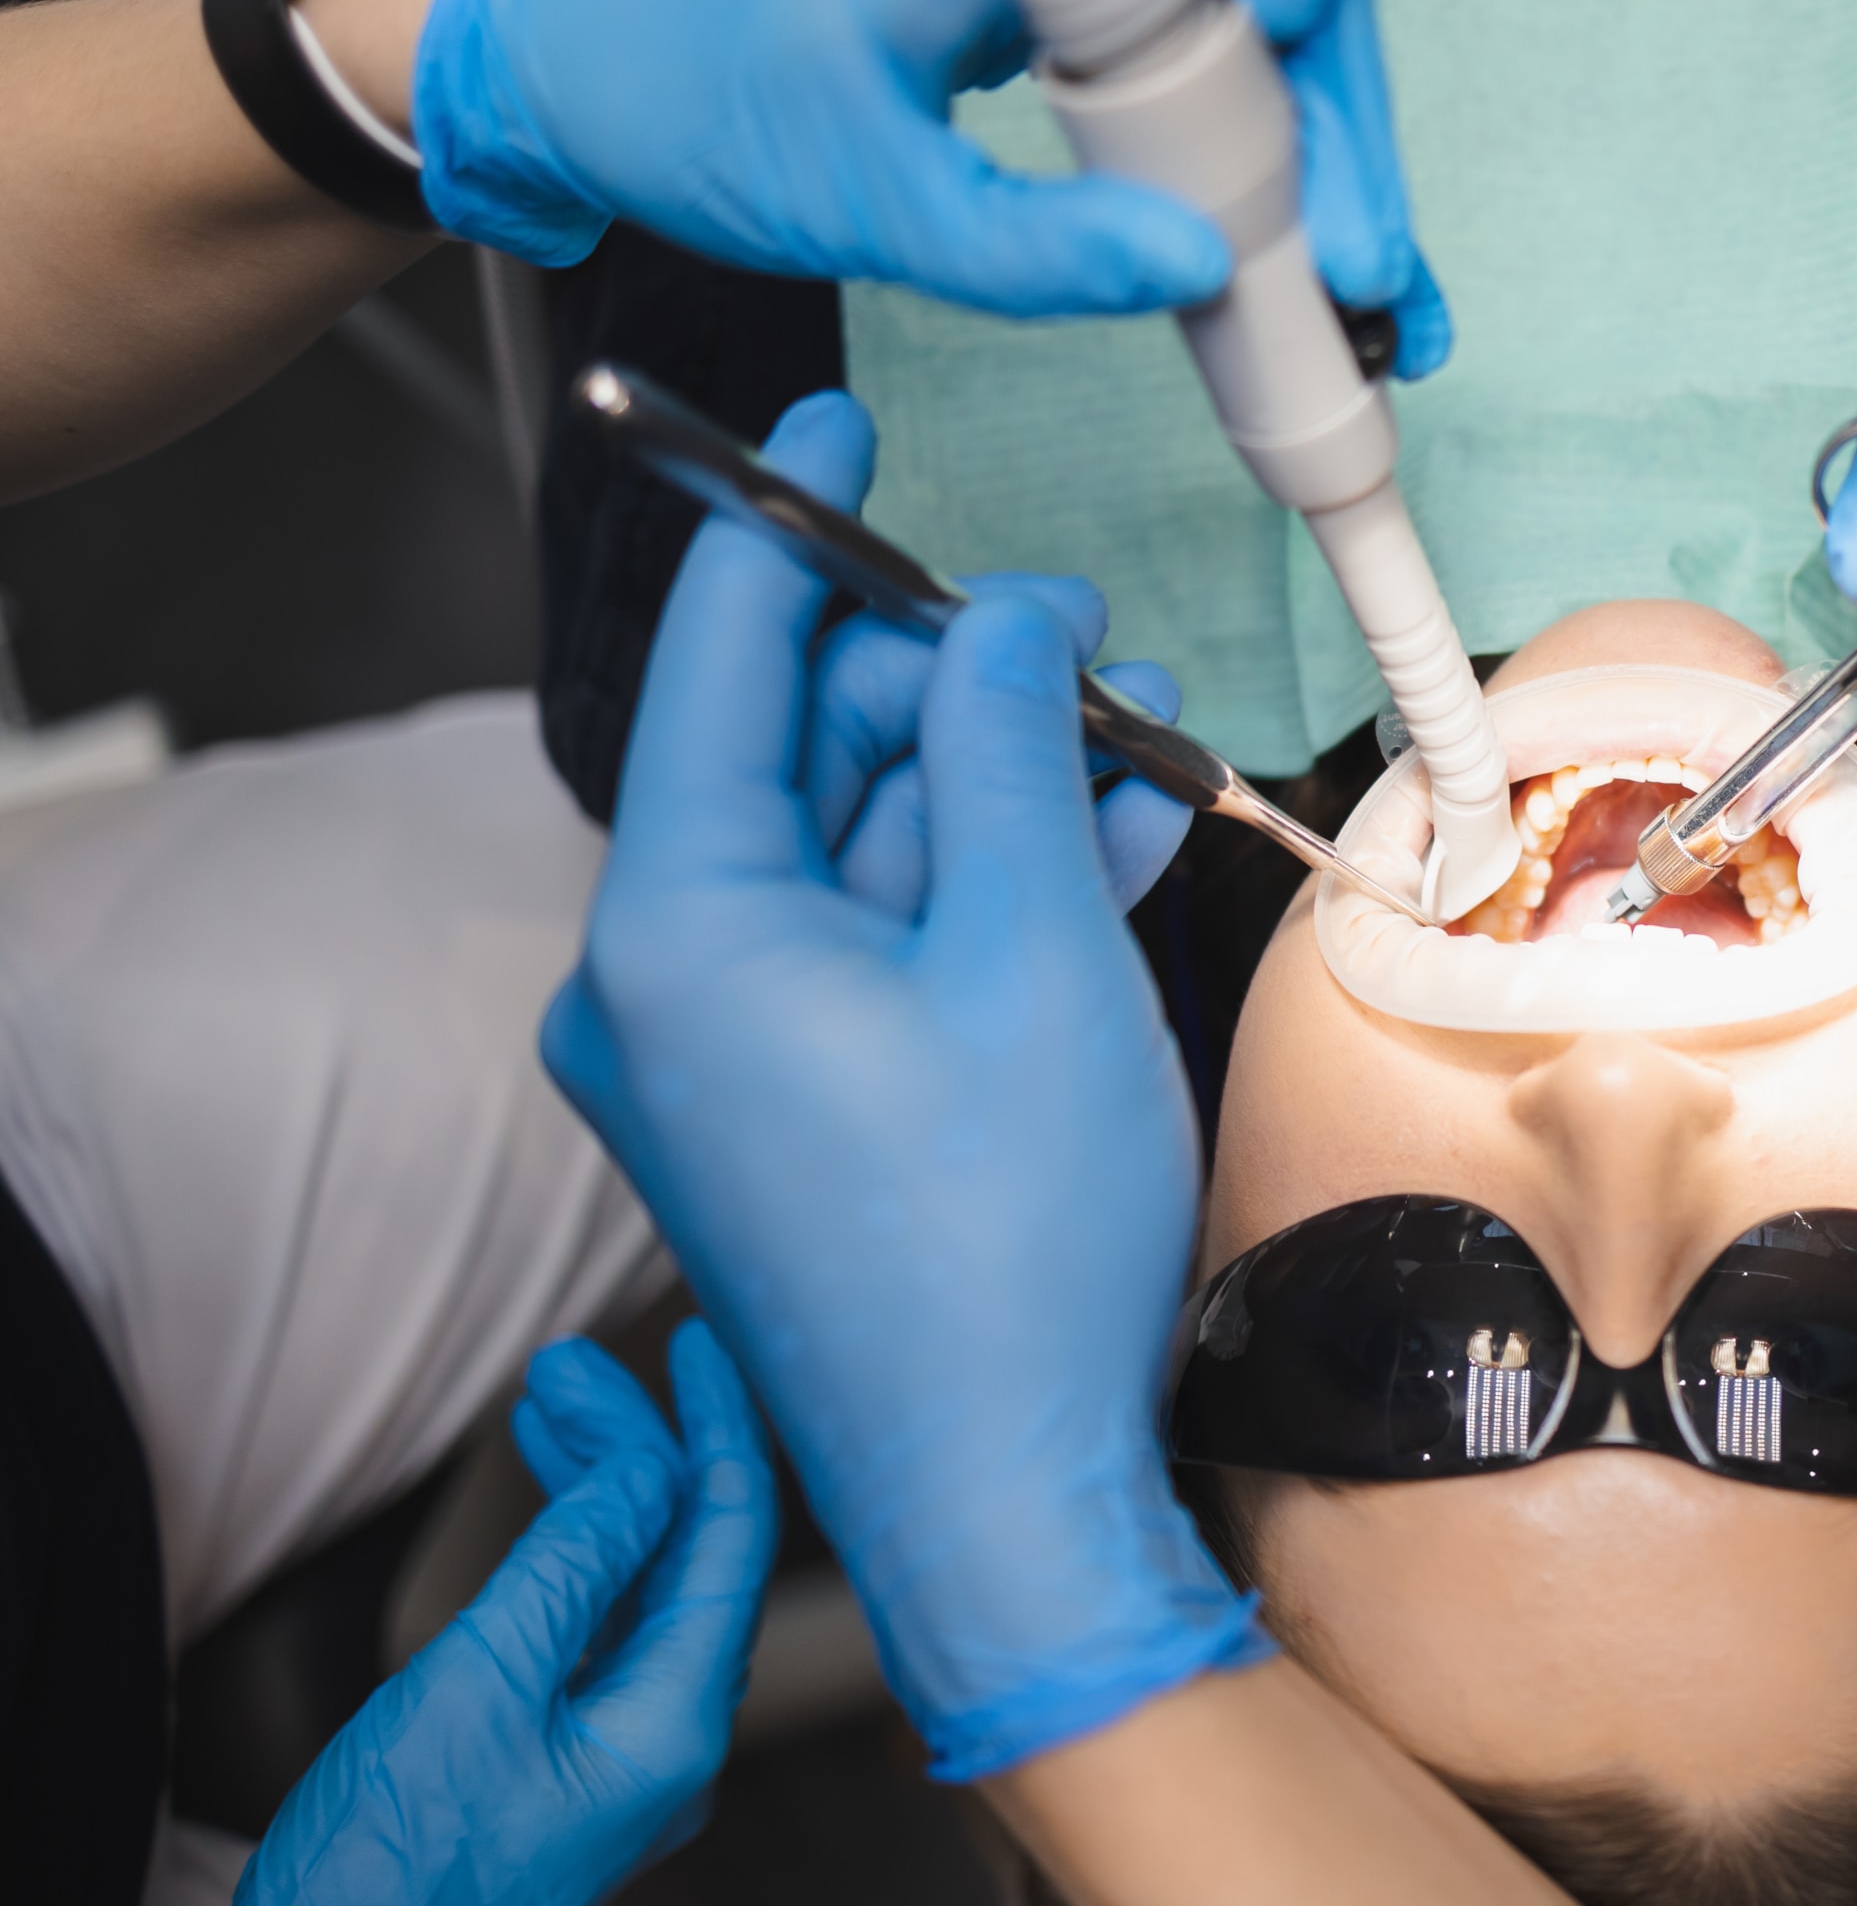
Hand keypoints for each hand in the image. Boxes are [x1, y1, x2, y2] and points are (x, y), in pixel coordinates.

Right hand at [129, 1334, 775, 1905]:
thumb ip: (571, 1567)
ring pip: (646, 1597)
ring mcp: (625, 1770)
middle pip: (690, 1558)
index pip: (728, 1537)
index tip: (691, 1348)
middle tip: (571, 1373)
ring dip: (606, 1500)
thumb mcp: (478, 1684)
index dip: (716, 1430)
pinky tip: (550, 1518)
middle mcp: (673, 1747)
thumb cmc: (388, 1875)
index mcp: (676, 1723)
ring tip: (549, 1413)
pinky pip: (606, 1645)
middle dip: (641, 1452)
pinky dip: (582, 1568)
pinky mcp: (571, 1783)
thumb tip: (643, 1473)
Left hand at [414, 0, 1448, 365]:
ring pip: (1265, 22)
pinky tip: (1326, 253)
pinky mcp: (1079, 0)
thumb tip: (1193, 270)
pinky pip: (1214, 60)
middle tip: (1379, 271)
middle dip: (1344, 120)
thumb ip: (1028, 246)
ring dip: (1333, 152)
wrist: (578, 59)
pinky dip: (1276, 157)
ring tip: (1379, 296)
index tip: (1299, 67)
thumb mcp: (861, 198)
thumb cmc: (683, 91)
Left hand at [541, 390, 1265, 1782]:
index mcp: (681, 921)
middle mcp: (666, 979)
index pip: (724, 655)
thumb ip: (1005, 748)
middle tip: (1094, 630)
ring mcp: (724, 1052)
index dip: (794, 519)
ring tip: (1141, 730)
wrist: (1007, 1491)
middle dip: (950, 677)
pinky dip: (984, 889)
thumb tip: (1003, 612)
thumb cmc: (1014, 1242)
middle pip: (805, 751)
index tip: (841, 414)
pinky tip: (1112, 834)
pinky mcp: (789, 1106)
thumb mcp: (1034, 950)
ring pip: (862, 851)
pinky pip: (880, 948)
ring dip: (996, 783)